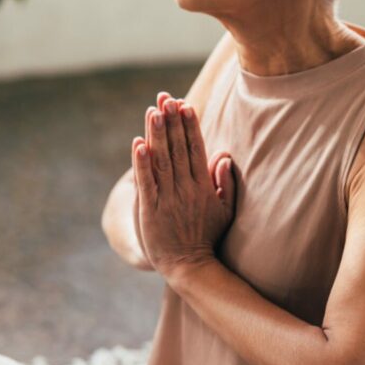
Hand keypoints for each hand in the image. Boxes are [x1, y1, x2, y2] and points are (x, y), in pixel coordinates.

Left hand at [132, 91, 236, 280]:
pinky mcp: (150, 210)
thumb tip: (224, 156)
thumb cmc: (207, 237)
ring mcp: (167, 199)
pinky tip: (138, 144)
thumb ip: (226, 183)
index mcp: (203, 186)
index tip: (185, 105)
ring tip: (153, 110)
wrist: (189, 266)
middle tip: (167, 98)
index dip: (190, 126)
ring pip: (161, 161)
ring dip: (157, 135)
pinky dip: (142, 163)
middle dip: (172, 122)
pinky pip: (146, 182)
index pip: (196, 149)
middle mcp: (185, 189)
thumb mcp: (225, 210)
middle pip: (178, 149)